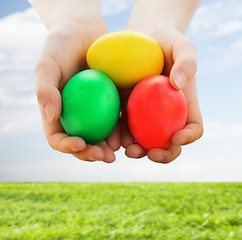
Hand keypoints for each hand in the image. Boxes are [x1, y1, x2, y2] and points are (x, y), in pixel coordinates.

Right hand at [35, 18, 120, 162]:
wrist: (84, 32)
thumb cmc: (61, 46)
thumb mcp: (47, 64)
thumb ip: (45, 89)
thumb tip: (52, 116)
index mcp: (58, 113)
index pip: (58, 137)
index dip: (67, 146)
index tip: (81, 144)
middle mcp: (76, 116)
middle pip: (82, 143)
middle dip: (93, 154)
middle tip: (107, 157)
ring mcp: (94, 112)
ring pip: (102, 136)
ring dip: (110, 147)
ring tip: (121, 150)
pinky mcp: (111, 103)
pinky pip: (117, 119)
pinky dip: (123, 129)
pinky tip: (132, 133)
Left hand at [121, 26, 202, 162]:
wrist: (142, 40)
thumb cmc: (165, 43)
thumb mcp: (181, 45)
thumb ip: (186, 61)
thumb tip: (178, 84)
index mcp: (183, 105)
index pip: (193, 126)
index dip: (188, 137)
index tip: (176, 137)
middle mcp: (166, 115)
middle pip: (168, 142)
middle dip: (161, 154)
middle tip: (149, 153)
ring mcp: (146, 115)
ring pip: (144, 140)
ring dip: (137, 150)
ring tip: (126, 149)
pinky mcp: (127, 111)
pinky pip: (124, 128)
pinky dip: (119, 136)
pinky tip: (112, 138)